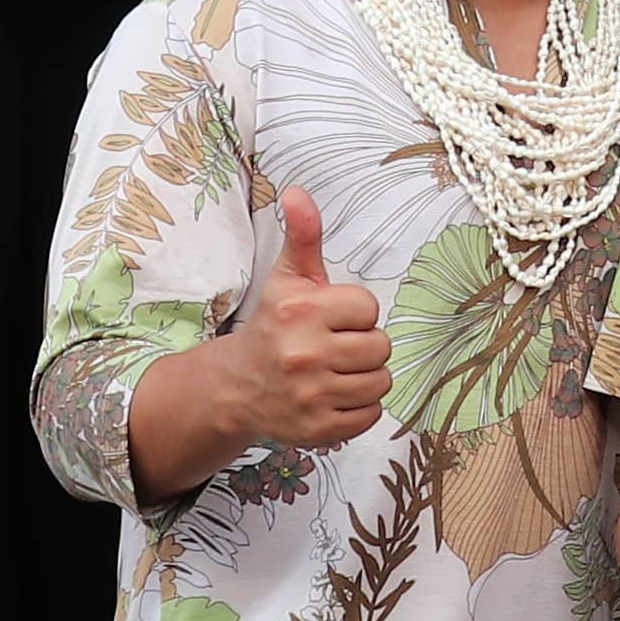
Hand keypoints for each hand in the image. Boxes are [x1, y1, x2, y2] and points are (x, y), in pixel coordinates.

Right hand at [217, 188, 389, 450]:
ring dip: (365, 377)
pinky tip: (333, 396)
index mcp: (301, 310)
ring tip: (335, 371)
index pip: (369, 308)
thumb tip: (297, 190)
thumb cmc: (274, 326)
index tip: (331, 319)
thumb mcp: (287, 278)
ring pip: (381, 382)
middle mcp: (304, 353)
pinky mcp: (319, 429)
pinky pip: (371, 415)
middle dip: (363, 345)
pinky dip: (359, 408)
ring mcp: (311, 395)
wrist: (239, 386)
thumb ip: (302, 235)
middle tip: (334, 347)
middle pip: (380, 347)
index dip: (355, 313)